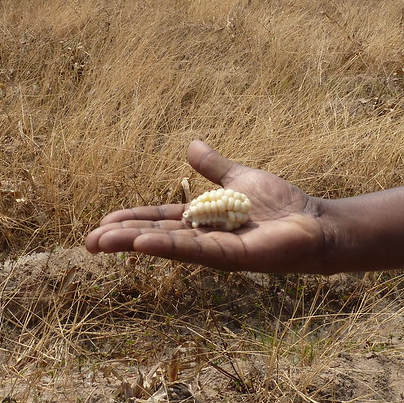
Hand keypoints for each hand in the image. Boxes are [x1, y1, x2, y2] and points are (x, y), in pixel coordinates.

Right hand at [85, 141, 328, 272]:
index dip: (132, 219)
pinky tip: (143, 243)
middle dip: (122, 237)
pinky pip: (196, 250)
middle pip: (156, 236)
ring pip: (168, 245)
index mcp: (203, 219)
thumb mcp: (238, 178)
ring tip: (102, 243)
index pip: (160, 219)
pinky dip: (168, 247)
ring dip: (135, 243)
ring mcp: (216, 250)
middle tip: (88, 242)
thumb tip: (190, 145)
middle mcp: (204, 237)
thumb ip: (214, 167)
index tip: (102, 221)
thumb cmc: (281, 204)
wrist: (315, 222)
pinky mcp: (232, 257)